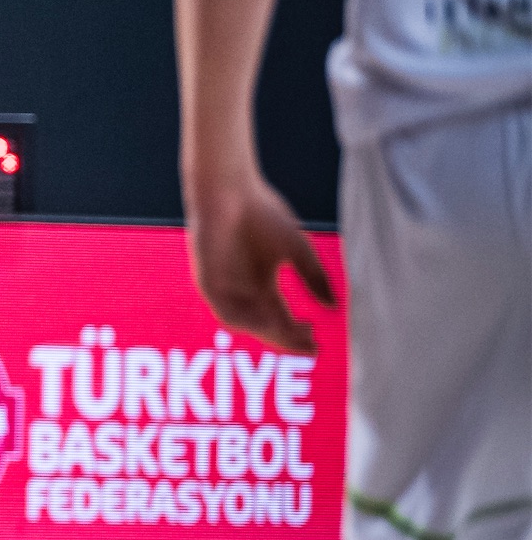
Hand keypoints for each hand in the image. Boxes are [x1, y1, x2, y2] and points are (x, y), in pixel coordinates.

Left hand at [187, 170, 334, 353]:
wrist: (230, 191)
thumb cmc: (263, 214)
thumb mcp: (297, 250)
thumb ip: (313, 278)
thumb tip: (333, 307)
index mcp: (261, 283)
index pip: (280, 317)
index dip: (297, 333)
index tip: (318, 345)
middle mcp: (242, 290)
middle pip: (264, 325)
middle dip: (286, 339)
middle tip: (309, 347)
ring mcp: (223, 287)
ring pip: (244, 322)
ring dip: (268, 332)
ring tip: (292, 334)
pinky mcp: (207, 281)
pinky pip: (225, 310)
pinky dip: (246, 320)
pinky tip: (267, 323)